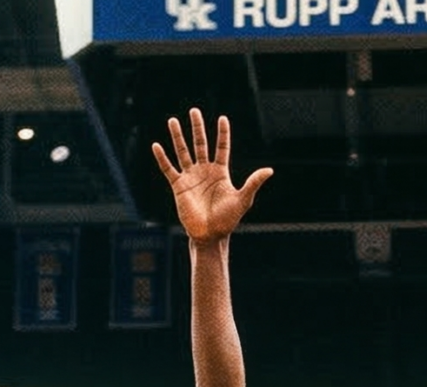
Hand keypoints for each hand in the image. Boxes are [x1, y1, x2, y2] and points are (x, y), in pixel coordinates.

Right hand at [152, 110, 271, 244]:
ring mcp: (191, 177)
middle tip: (194, 111)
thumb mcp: (243, 199)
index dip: (222, 133)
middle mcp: (204, 171)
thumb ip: (253, 183)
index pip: (221, 147)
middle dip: (197, 128)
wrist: (210, 235)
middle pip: (200, 144)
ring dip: (177, 136)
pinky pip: (168, 169)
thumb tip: (270, 170)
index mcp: (220, 172)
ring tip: (172, 120)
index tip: (222, 118)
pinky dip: (162, 158)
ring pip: (183, 152)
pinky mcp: (178, 186)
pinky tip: (156, 145)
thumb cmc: (227, 220)